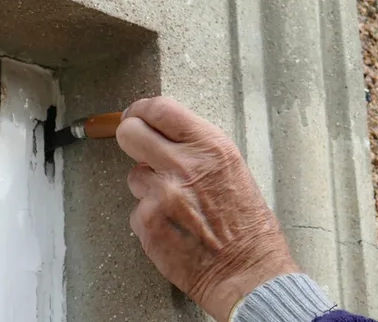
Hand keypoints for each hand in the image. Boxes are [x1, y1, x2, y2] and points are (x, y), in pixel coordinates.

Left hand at [115, 97, 297, 320]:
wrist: (247, 270)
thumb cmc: (246, 225)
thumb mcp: (232, 168)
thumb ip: (198, 148)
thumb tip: (166, 134)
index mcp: (210, 146)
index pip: (160, 108)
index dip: (142, 110)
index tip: (137, 115)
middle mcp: (185, 164)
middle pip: (130, 132)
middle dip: (131, 137)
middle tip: (138, 146)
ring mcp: (163, 193)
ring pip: (135, 175)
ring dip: (148, 185)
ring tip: (176, 203)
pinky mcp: (148, 221)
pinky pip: (137, 208)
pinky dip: (151, 217)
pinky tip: (173, 226)